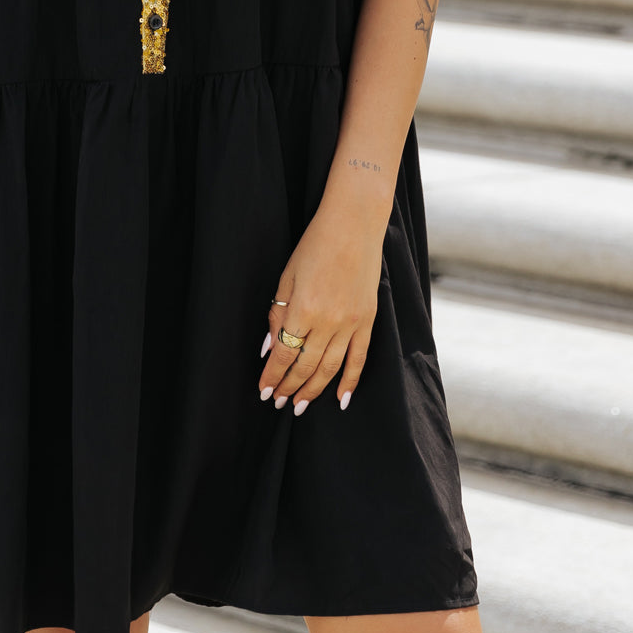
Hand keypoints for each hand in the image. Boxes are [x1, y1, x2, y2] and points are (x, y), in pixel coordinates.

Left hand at [258, 201, 383, 414]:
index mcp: (303, 309)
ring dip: (314, 390)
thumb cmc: (315, 246)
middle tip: (279, 403)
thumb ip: (278, 315)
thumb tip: (270, 349)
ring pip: (331, 368)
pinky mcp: (368, 320)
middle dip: (290, 388)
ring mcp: (351, 323)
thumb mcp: (286, 277)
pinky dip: (350, 381)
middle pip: (306, 366)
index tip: (264, 391)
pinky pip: (359, 358)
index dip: (273, 376)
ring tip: (300, 406)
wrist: (353, 225)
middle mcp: (329, 322)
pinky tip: (340, 400)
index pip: (285, 354)